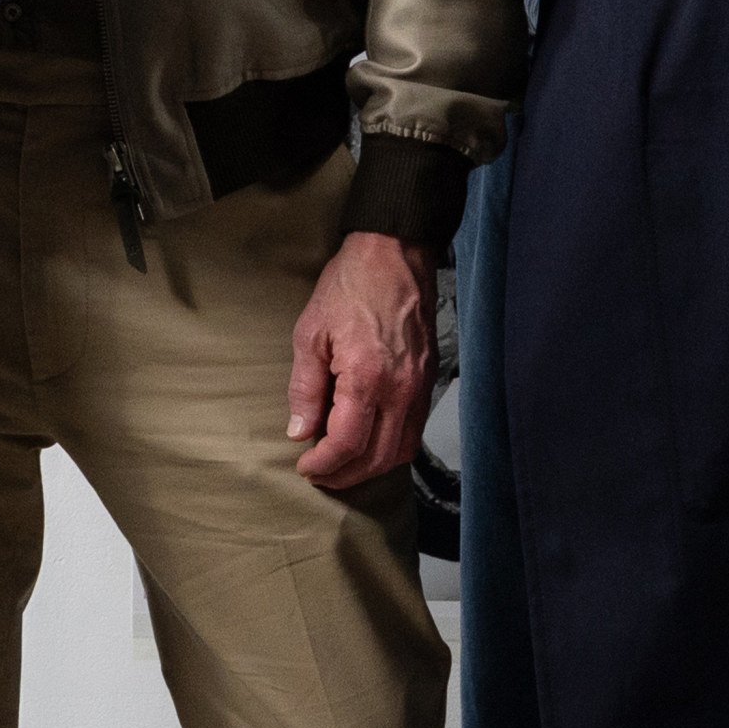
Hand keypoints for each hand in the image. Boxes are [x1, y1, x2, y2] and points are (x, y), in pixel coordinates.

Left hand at [288, 228, 435, 489]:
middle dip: (346, 475)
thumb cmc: (351, 285)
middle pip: (378, 457)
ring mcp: (420, 386)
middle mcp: (401, 389)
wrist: (395, 253)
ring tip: (342, 464)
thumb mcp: (310, 333)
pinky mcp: (429, 380)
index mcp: (367, 377)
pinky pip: (414, 430)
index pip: (347, 443)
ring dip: (371, 466)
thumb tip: (299, 430)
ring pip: (402, 450)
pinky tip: (369, 441)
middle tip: (320, 474)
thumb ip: (304, 388)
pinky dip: (391, 446)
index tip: (305, 466)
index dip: (324, 464)